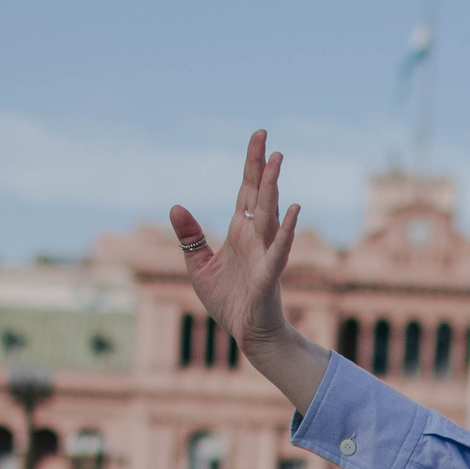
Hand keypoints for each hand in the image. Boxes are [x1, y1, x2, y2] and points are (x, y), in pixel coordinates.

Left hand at [169, 131, 327, 410]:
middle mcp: (254, 237)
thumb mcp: (199, 265)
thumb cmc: (228, 300)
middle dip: (261, 165)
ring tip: (277, 160)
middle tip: (264, 135)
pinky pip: (279, 250)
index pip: (246, 190)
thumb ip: (190, 236)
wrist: (246, 334)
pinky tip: (294, 210)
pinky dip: (286, 230)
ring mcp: (264, 253)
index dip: (251, 163)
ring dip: (273, 187)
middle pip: (258, 194)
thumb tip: (175, 205)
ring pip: (268, 214)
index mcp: (239, 232)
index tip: (258, 136)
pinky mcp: (269, 275)